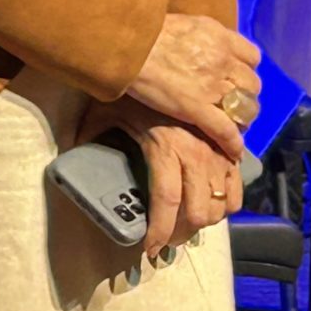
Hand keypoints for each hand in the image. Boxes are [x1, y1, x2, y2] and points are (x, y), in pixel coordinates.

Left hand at [82, 101, 241, 257]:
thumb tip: (72, 152)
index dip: (159, 230)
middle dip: (181, 232)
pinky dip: (226, 204)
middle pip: (199, 211)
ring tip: (185, 224)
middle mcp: (197, 154)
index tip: (149, 248)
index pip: (166, 202)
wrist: (169, 61)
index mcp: (165, 149)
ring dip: (204, 221)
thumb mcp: (106, 109)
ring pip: (221, 204)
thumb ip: (89, 133)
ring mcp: (217, 153)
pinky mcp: (230, 150)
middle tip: (166, 238)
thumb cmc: (135, 87)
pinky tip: (209, 206)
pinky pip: (237, 188)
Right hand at [122, 11, 259, 160]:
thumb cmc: (144, 31)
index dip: (244, 69)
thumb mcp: (183, 22)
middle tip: (231, 102)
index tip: (235, 76)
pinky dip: (232, 142)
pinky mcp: (196, 108)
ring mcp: (211, 86)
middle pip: (251, 84)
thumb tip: (203, 44)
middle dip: (244, 95)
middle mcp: (222, 60)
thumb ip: (202, 34)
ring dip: (240, 117)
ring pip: (244, 108)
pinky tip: (233, 152)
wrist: (124, 45)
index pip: (251, 57)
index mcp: (219, 37)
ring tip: (231, 123)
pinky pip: (224, 130)